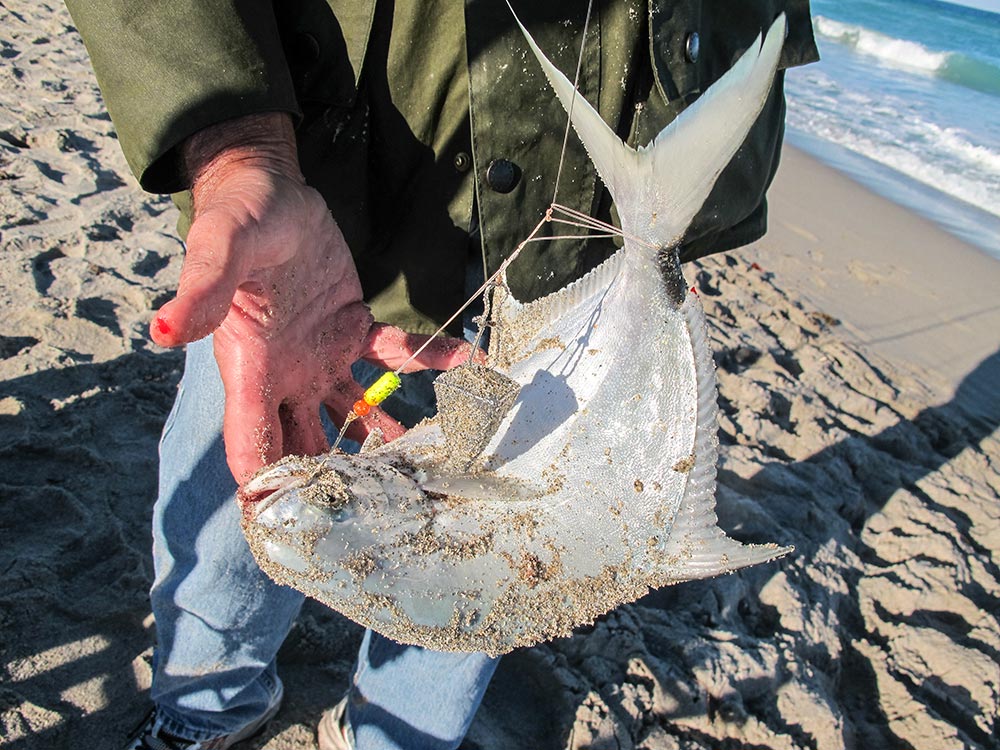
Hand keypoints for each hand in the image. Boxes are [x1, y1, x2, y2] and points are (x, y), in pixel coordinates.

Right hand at [151, 113, 475, 482]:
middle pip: (307, 446)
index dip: (270, 489)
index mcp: (249, 370)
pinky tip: (469, 364)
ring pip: (354, 416)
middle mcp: (284, 376)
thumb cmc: (238, 218)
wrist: (270, 191)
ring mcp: (320, 358)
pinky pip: (395, 356)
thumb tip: (163, 330)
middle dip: (336, 482)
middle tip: (381, 514)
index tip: (299, 531)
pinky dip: (430, 361)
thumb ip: (202, 291)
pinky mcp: (351, 331)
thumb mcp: (219, 250)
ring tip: (429, 469)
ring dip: (386, 442)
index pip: (252, 445)